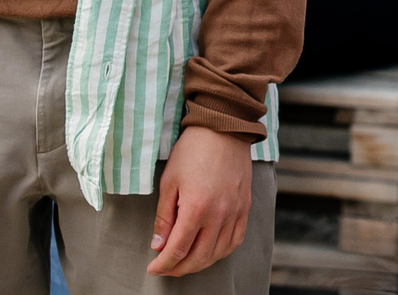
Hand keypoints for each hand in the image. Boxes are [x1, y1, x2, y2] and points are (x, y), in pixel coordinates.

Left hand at [149, 125, 254, 276]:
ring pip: (218, 253)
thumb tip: (158, 245)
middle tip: (166, 268)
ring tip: (185, 262)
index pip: (177, 250)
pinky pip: (235, 240)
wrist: (224, 128)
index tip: (152, 268)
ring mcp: (235, 212)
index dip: (162, 264)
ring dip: (199, 264)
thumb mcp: (169, 182)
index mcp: (196, 208)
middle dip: (178, 268)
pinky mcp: (245, 207)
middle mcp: (219, 215)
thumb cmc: (192, 151)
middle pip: (198, 257)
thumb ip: (164, 217)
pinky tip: (210, 252)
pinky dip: (221, 252)